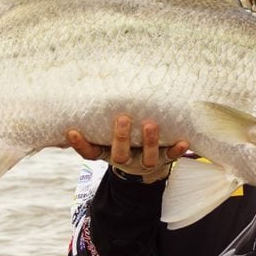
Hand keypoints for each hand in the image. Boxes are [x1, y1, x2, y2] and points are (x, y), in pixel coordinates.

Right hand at [65, 114, 189, 183]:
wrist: (146, 167)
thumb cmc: (124, 139)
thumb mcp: (108, 132)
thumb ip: (101, 118)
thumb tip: (86, 88)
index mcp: (108, 153)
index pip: (90, 152)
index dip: (80, 144)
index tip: (71, 131)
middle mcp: (125, 159)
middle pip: (120, 155)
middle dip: (121, 138)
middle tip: (122, 118)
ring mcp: (144, 162)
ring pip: (147, 158)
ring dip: (149, 142)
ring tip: (150, 125)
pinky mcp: (164, 160)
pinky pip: (171, 157)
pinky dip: (177, 150)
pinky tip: (184, 142)